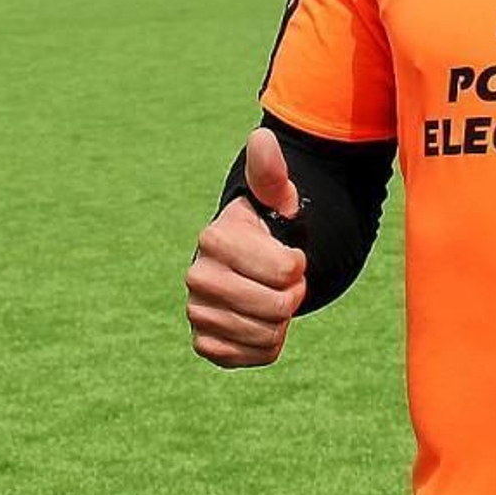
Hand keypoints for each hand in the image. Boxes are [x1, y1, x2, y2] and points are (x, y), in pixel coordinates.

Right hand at [186, 127, 307, 367]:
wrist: (249, 266)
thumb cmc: (267, 227)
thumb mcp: (275, 197)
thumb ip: (271, 172)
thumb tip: (262, 137)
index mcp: (214, 238)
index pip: (283, 271)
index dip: (297, 266)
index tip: (291, 257)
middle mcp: (197, 276)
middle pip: (274, 306)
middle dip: (292, 296)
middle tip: (287, 283)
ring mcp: (197, 312)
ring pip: (264, 334)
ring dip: (280, 320)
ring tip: (272, 299)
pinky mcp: (205, 344)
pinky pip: (250, 357)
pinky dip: (266, 345)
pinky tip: (261, 322)